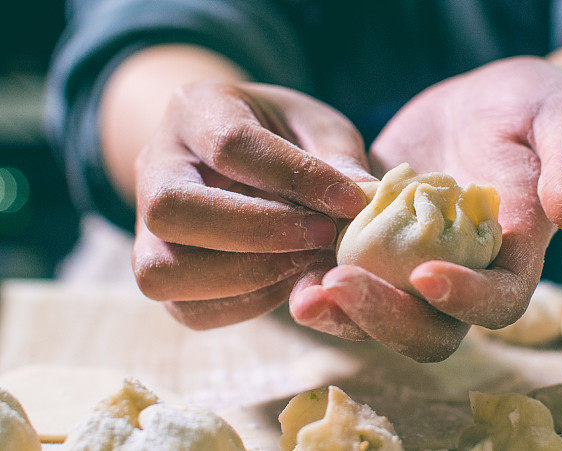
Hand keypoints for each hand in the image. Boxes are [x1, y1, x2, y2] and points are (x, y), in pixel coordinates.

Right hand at [132, 81, 373, 328]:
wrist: (238, 153)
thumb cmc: (285, 135)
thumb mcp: (316, 126)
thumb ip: (335, 157)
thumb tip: (363, 198)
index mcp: (194, 109)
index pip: (229, 144)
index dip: (294, 177)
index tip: (351, 202)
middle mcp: (154, 166)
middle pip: (170, 209)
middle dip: (256, 232)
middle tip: (323, 236)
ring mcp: (143, 224)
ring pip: (161, 270)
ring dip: (247, 276)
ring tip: (307, 262)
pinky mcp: (160, 271)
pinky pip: (187, 308)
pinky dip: (245, 304)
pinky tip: (288, 280)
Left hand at [289, 57, 561, 361]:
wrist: (485, 102)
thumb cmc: (536, 107)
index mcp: (516, 256)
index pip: (500, 302)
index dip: (467, 300)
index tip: (426, 275)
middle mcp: (466, 274)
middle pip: (433, 328)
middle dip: (388, 318)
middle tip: (341, 285)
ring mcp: (417, 264)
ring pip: (385, 316)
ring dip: (344, 315)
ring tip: (303, 295)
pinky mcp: (379, 244)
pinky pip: (352, 279)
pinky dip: (322, 283)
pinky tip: (293, 270)